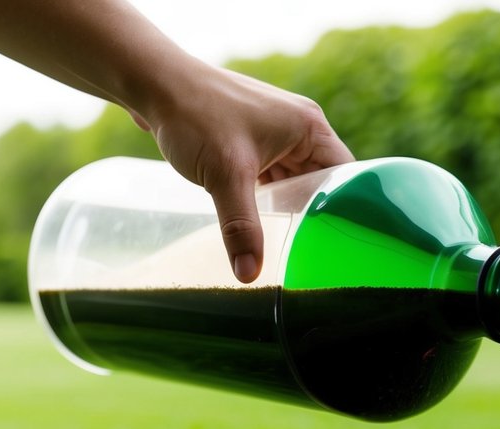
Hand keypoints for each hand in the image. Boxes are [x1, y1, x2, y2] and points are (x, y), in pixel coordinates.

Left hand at [141, 63, 354, 281]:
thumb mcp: (225, 177)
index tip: (339, 241)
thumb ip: (241, 228)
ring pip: (294, 179)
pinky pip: (273, 173)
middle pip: (321, 181)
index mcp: (310, 127)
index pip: (347, 176)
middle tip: (310, 249)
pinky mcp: (254, 136)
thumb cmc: (195, 114)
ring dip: (287, 204)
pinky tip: (260, 217)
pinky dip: (268, 194)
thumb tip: (249, 274)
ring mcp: (276, 131)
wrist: (152, 82)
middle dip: (313, 212)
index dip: (346, 208)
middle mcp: (299, 127)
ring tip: (286, 238)